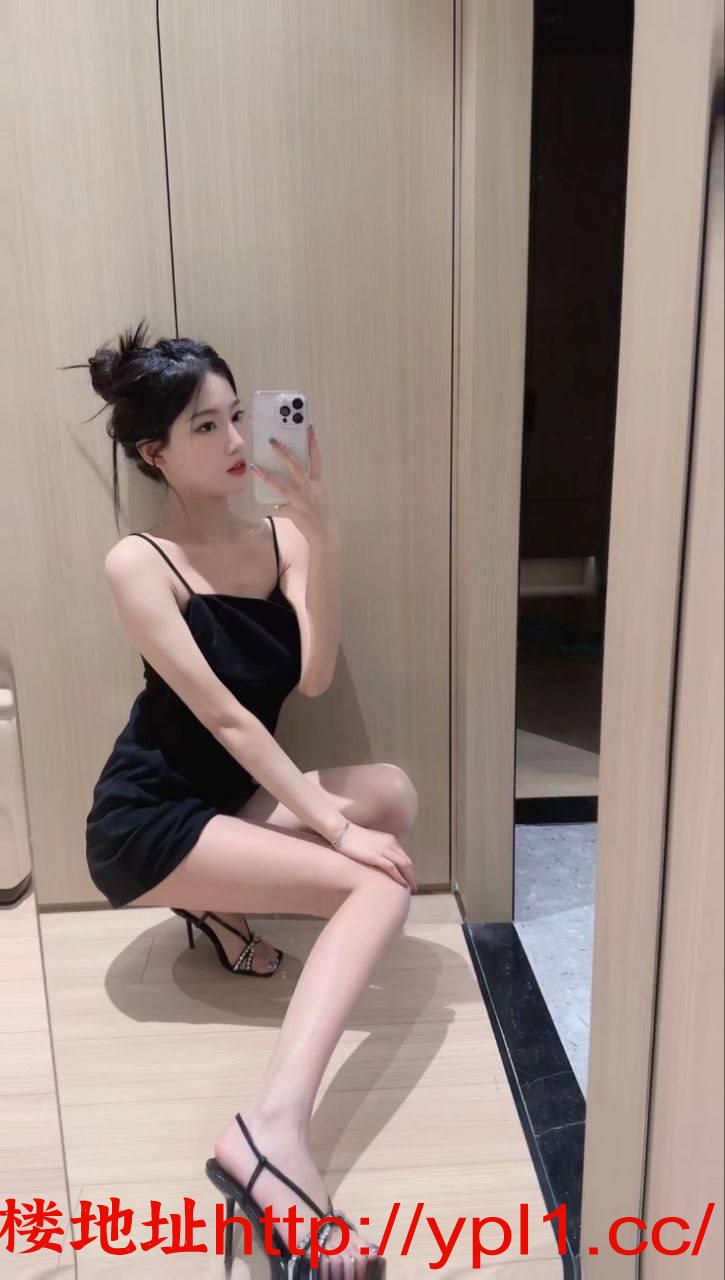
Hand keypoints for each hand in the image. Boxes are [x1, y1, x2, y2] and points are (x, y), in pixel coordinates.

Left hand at [250, 424, 335, 544]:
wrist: (325, 535)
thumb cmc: (322, 514)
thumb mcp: (320, 496)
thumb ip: (308, 485)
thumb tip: (292, 477)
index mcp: (318, 483)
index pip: (316, 459)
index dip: (313, 444)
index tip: (308, 428)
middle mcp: (310, 489)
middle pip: (296, 467)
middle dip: (284, 453)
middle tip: (272, 441)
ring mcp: (301, 500)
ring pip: (282, 485)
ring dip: (268, 476)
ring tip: (255, 466)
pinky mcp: (294, 512)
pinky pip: (279, 506)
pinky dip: (273, 506)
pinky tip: (265, 504)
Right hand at [332, 821, 416, 891]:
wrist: (341, 831)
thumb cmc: (352, 838)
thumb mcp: (370, 842)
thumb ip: (378, 849)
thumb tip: (378, 861)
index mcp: (390, 840)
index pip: (404, 857)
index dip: (408, 869)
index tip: (409, 879)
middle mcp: (390, 844)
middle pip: (407, 862)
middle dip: (412, 876)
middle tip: (413, 887)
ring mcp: (384, 850)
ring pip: (403, 866)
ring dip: (409, 879)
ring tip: (410, 890)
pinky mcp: (376, 856)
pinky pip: (393, 869)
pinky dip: (400, 878)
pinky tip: (402, 885)